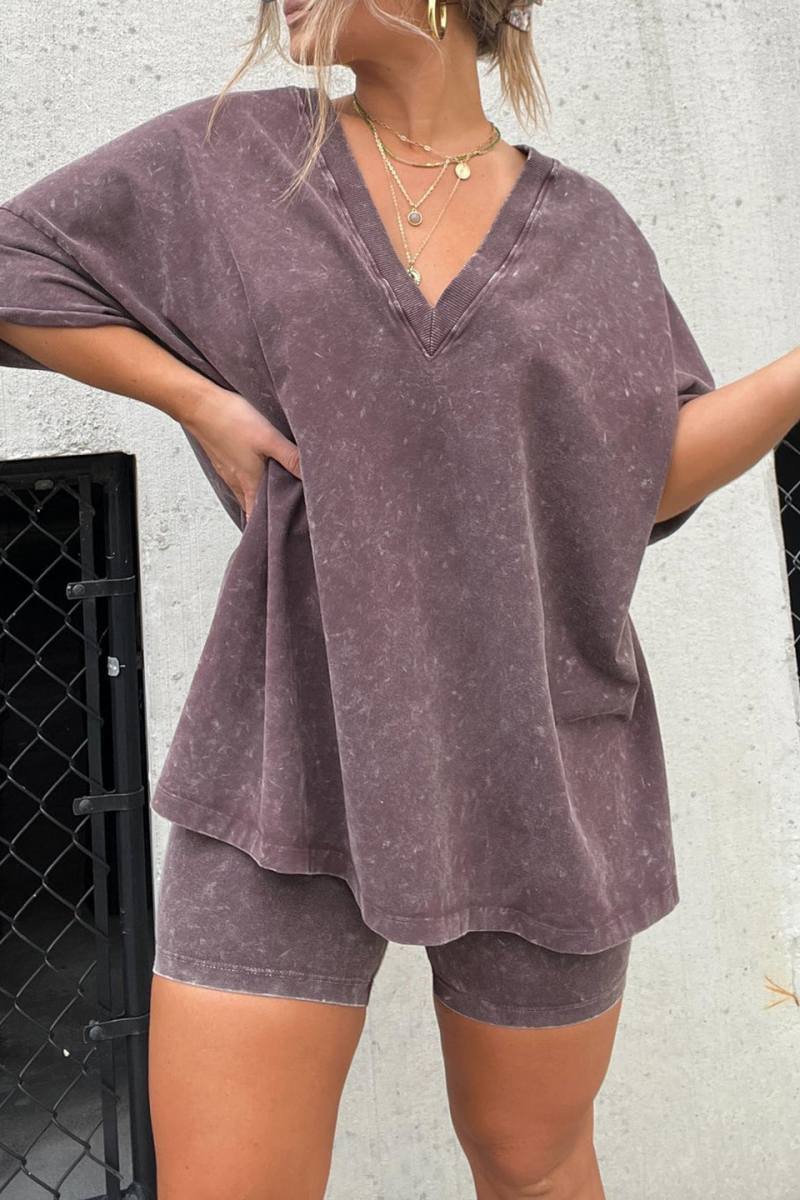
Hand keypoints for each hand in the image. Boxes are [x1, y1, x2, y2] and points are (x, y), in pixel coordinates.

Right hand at [182, 387, 300, 519]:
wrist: (198, 404)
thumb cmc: (231, 420)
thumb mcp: (268, 438)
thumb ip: (291, 458)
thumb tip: (312, 477)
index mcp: (251, 485)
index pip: (259, 519)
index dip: (271, 528)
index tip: (287, 532)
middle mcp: (238, 484)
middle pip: (255, 510)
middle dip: (270, 515)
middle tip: (289, 517)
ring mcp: (230, 473)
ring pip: (248, 495)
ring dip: (261, 498)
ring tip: (279, 497)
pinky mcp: (225, 461)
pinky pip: (241, 481)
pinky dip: (253, 483)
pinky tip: (261, 473)